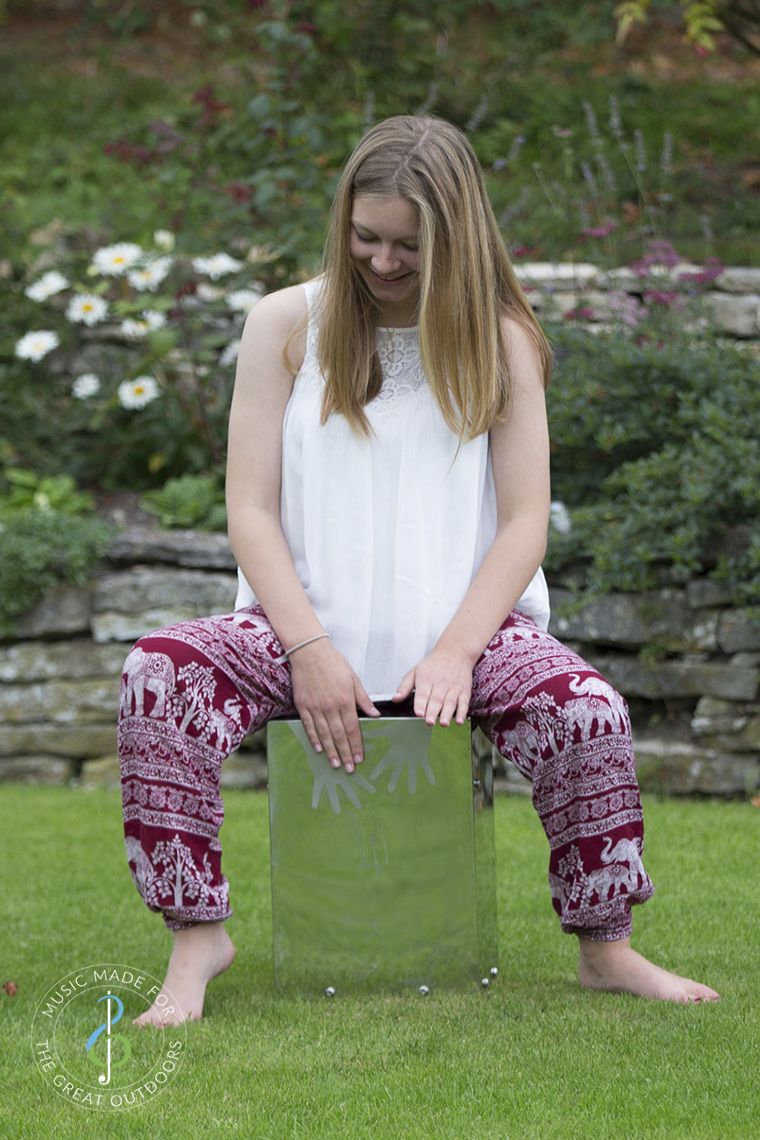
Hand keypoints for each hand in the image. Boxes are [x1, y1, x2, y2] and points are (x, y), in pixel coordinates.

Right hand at [289, 639, 379, 772]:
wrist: (309, 652)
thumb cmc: (333, 663)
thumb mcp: (353, 678)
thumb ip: (363, 699)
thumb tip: (375, 715)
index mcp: (345, 700)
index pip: (353, 728)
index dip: (356, 745)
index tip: (360, 758)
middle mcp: (330, 706)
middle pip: (339, 735)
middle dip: (345, 753)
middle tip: (349, 768)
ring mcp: (315, 707)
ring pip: (324, 734)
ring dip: (331, 751)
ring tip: (335, 764)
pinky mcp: (303, 705)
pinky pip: (309, 726)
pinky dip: (314, 739)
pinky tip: (319, 749)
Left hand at [391, 644, 473, 726]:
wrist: (455, 652)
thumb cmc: (434, 664)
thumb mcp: (415, 671)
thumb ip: (404, 687)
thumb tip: (395, 699)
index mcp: (426, 679)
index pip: (422, 694)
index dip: (420, 704)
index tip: (418, 713)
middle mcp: (440, 684)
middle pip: (436, 700)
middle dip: (432, 712)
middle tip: (429, 722)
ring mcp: (453, 688)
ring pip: (450, 702)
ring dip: (447, 713)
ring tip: (443, 723)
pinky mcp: (464, 691)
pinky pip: (464, 702)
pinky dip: (462, 712)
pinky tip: (459, 720)